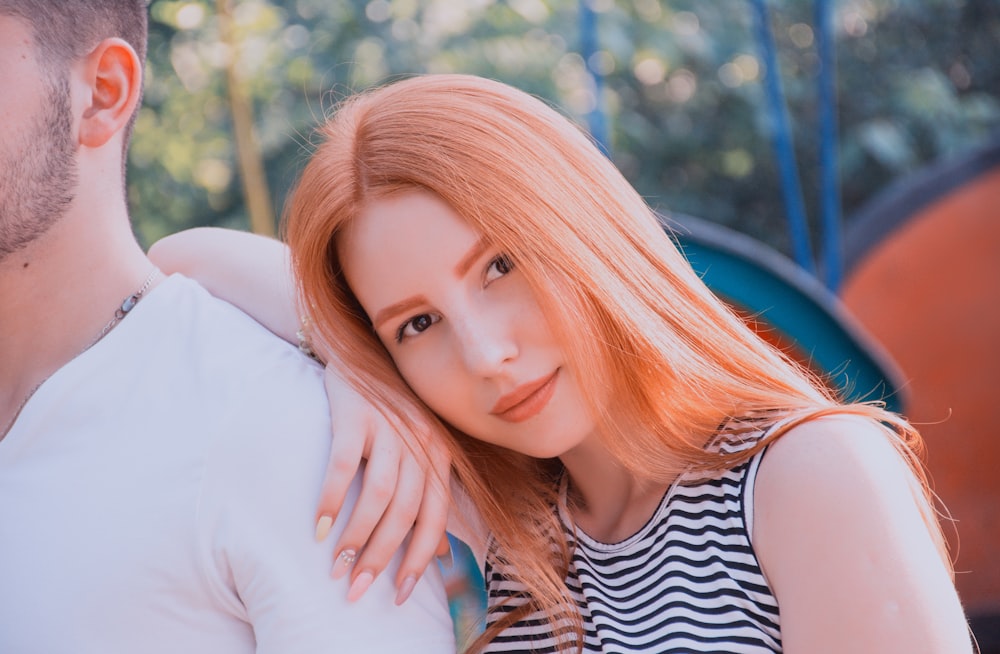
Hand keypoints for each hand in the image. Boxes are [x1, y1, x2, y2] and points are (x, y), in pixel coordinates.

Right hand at [315, 364, 452, 604]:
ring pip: (379, 494)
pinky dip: (331, 499)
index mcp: (439, 453)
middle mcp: (420, 440)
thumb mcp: (419, 449)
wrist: (364, 351)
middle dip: (382, 556)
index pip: (436, 515)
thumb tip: (441, 553)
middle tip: (357, 589)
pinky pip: (343, 465)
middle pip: (406, 511)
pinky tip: (319, 527)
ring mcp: (388, 426)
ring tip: (337, 566)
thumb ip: (428, 496)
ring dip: (357, 536)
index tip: (401, 594)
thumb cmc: (393, 411)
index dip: (420, 558)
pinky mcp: (354, 415)